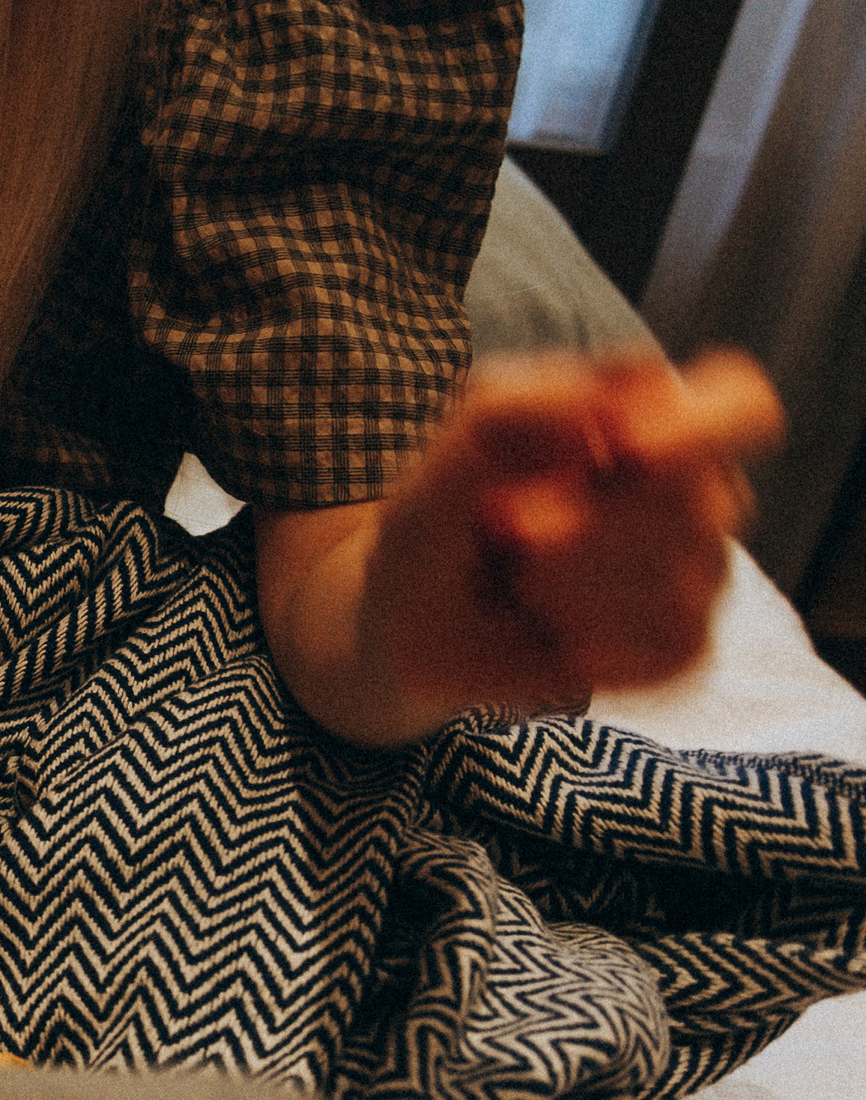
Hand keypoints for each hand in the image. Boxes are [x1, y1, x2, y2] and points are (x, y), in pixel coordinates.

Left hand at [364, 348, 783, 713]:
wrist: (406, 621)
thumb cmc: (444, 513)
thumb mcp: (450, 450)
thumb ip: (516, 407)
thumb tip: (609, 410)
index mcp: (662, 417)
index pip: (742, 405)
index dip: (695, 428)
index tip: (617, 446)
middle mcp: (700, 491)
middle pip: (701, 499)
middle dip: (589, 519)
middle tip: (505, 528)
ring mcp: (701, 572)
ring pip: (675, 579)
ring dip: (562, 582)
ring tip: (514, 577)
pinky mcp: (683, 646)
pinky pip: (664, 646)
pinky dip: (584, 639)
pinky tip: (545, 627)